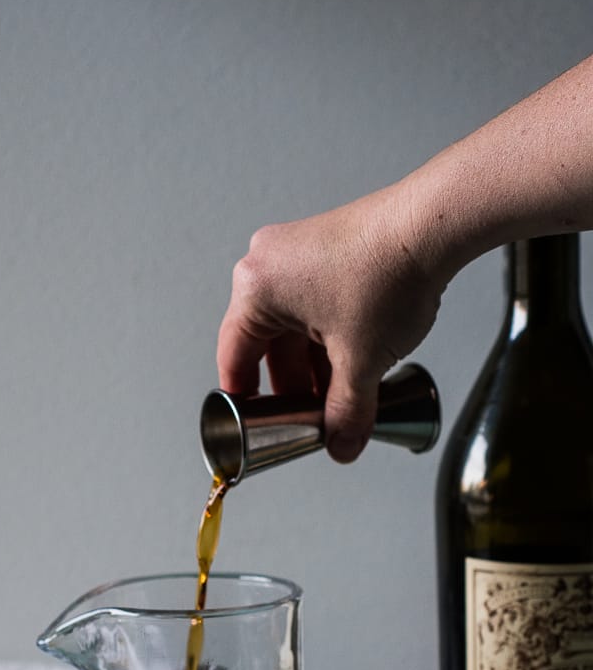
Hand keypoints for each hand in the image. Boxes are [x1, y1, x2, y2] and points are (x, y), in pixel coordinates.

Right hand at [217, 186, 446, 461]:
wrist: (435, 225)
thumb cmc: (388, 274)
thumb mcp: (360, 361)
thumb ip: (346, 411)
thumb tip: (341, 445)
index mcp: (256, 289)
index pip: (235, 359)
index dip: (246, 401)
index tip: (256, 427)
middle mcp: (268, 264)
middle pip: (267, 346)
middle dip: (293, 387)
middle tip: (311, 420)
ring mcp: (297, 252)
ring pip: (296, 328)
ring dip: (315, 366)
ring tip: (341, 397)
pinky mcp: (327, 249)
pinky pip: (315, 306)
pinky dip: (329, 339)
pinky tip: (354, 365)